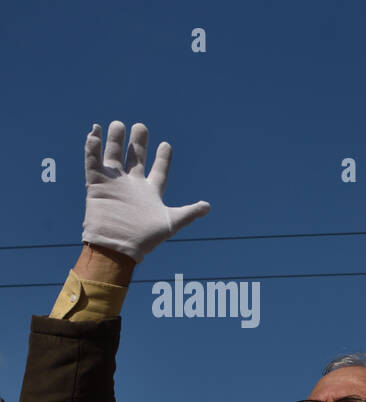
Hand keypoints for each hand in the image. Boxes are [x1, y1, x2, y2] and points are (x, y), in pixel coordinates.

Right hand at [83, 121, 209, 262]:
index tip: (166, 144)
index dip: (162, 158)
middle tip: (140, 127)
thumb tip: (208, 206)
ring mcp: (114, 184)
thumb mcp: (171, 223)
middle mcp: (132, 185)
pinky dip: (92, 148)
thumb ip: (189, 212)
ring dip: (115, 140)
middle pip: (135, 159)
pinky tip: (94, 132)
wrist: (118, 246)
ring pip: (114, 156)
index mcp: (151, 192)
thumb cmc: (145, 238)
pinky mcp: (96, 184)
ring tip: (118, 124)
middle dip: (138, 143)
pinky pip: (92, 162)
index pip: (158, 171)